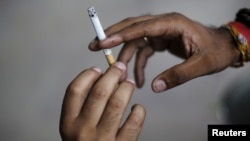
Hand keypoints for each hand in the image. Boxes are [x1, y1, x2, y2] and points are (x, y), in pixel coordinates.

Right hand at [60, 62, 145, 140]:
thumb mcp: (75, 129)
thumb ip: (83, 107)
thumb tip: (102, 78)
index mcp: (68, 124)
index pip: (74, 90)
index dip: (87, 75)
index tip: (98, 69)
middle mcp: (82, 131)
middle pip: (99, 92)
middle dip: (112, 74)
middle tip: (120, 68)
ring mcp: (102, 140)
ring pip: (118, 103)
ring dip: (126, 88)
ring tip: (129, 83)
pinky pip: (134, 122)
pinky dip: (138, 110)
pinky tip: (137, 108)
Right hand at [89, 13, 239, 92]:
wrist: (223, 48)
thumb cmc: (215, 52)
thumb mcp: (201, 64)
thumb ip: (178, 75)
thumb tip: (154, 87)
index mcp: (172, 23)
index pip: (142, 27)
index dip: (121, 34)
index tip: (103, 42)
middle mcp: (163, 24)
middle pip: (132, 27)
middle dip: (113, 36)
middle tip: (95, 46)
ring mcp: (160, 32)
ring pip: (135, 40)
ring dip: (126, 56)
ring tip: (120, 74)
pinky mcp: (160, 40)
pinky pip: (143, 50)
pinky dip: (138, 64)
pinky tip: (138, 78)